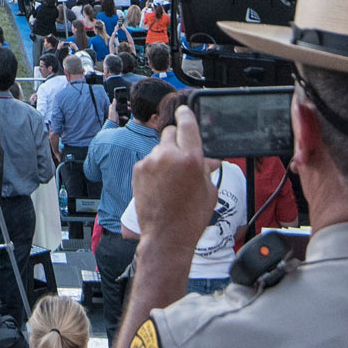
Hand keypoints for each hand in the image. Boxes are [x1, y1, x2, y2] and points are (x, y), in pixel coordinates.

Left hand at [131, 105, 217, 248]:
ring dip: (165, 157)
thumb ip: (207, 169)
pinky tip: (159, 184)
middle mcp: (169, 156)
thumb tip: (209, 159)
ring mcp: (151, 162)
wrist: (166, 236)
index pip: (187, 124)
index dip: (186, 114)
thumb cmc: (191, 218)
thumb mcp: (209, 191)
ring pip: (159, 148)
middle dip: (177, 140)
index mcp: (191, 159)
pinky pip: (148, 161)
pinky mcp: (138, 170)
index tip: (183, 111)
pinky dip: (154, 167)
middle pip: (170, 132)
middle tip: (181, 156)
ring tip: (170, 179)